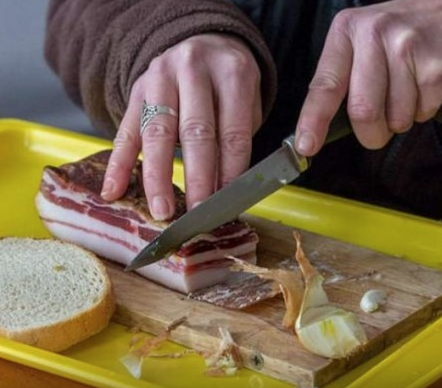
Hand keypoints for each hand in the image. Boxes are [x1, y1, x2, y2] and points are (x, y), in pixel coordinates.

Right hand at [100, 34, 261, 219]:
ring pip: (157, 132)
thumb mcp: (246, 101)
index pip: (232, 131)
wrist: (202, 41)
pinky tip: (114, 190)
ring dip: (158, 177)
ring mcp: (160, 77)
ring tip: (162, 210)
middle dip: (197, 178)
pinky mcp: (136, 91)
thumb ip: (236, 138)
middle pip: (195, 131)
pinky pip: (126, 130)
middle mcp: (194, 69)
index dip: (230, 170)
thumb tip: (223, 190)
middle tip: (198, 212)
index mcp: (231, 72)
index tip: (227, 202)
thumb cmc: (228, 82)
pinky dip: (120, 164)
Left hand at [294, 0, 441, 154]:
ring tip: (406, 93)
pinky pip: (423, 114)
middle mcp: (375, 34)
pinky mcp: (438, 67)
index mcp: (347, 30)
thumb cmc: (396, 37)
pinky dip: (422, 112)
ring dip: (399, 121)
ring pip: (396, 119)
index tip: (306, 146)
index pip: (325, 85)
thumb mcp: (360, 42)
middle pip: (363, 112)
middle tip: (376, 131)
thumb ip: (340, 79)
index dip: (314, 120)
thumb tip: (317, 132)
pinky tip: (425, 86)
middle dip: (370, 135)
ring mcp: (409, 48)